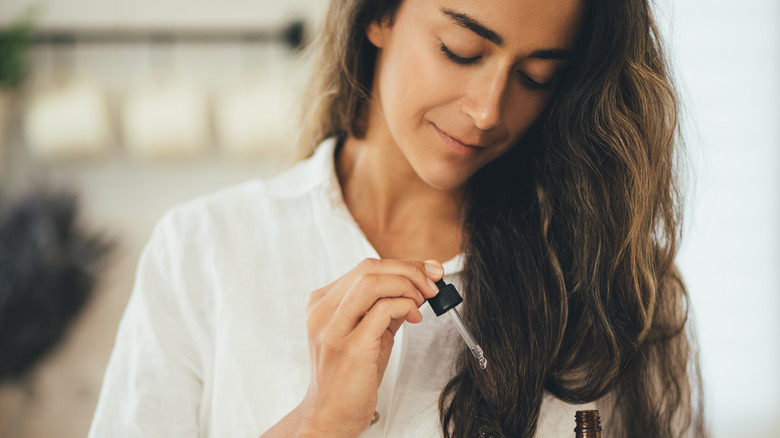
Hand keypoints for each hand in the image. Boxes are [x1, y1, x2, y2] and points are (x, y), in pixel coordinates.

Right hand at [298, 258, 442, 436]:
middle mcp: (323, 311)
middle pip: (369, 269)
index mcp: (323, 303)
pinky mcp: (350, 346)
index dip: (402, 265)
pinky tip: (413, 316)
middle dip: (409, 271)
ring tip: (422, 300)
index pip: (365, 268)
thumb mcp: (368, 333)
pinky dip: (405, 305)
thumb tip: (418, 284)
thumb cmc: (348, 377)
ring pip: (372, 281)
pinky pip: (383, 309)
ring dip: (407, 285)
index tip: (428, 271)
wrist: (329, 415)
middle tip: (432, 284)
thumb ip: (387, 308)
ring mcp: (333, 328)